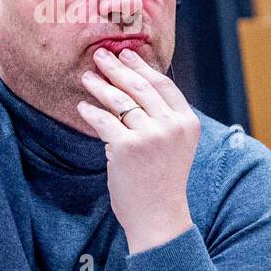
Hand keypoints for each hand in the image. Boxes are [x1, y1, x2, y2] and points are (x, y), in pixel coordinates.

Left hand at [77, 47, 200, 253]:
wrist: (158, 217)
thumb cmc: (162, 181)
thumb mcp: (174, 145)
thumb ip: (163, 119)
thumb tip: (135, 86)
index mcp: (188, 122)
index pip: (163, 85)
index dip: (142, 66)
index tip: (127, 54)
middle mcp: (171, 125)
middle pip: (140, 87)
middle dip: (117, 68)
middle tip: (100, 56)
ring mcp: (150, 136)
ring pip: (120, 101)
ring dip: (100, 86)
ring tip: (87, 77)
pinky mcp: (127, 147)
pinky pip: (104, 121)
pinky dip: (90, 112)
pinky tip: (82, 107)